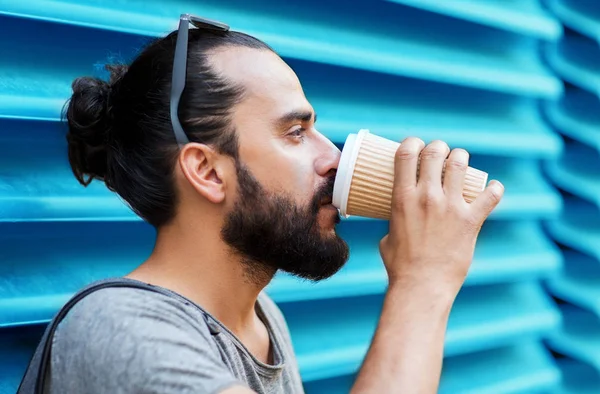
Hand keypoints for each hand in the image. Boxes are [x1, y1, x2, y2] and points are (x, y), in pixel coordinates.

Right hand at [379, 138, 503, 298]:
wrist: (422, 286)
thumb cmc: (400, 265)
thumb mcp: (388, 236)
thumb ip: (395, 221)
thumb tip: (398, 220)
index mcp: (403, 197)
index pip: (407, 153)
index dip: (412, 142)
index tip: (415, 146)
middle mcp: (427, 196)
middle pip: (435, 152)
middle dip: (439, 147)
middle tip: (441, 155)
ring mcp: (450, 207)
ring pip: (460, 164)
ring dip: (461, 159)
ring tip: (460, 165)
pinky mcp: (470, 221)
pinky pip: (490, 196)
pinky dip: (494, 190)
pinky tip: (493, 189)